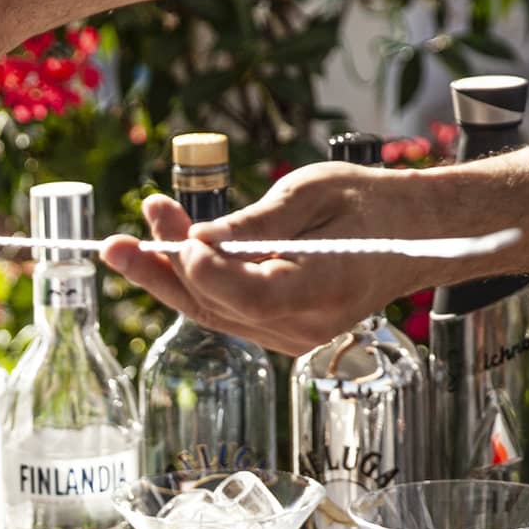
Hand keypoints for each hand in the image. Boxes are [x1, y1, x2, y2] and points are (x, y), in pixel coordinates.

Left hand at [102, 161, 433, 354]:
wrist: (413, 235)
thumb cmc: (370, 204)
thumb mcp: (315, 192)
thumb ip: (258, 222)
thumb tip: (199, 238)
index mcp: (324, 289)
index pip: (251, 297)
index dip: (209, 272)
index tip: (183, 237)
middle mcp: (303, 326)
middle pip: (217, 308)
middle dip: (162, 271)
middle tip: (115, 243)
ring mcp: (290, 336)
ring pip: (213, 311)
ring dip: (170, 270)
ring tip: (138, 229)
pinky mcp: (277, 332)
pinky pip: (224, 309)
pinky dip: (195, 278)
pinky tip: (170, 243)